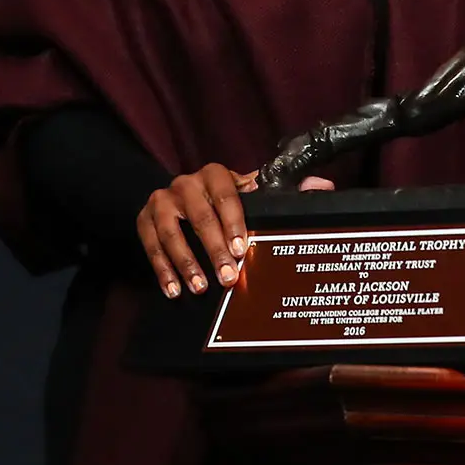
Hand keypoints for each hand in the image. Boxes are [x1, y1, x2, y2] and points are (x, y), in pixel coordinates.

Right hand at [137, 165, 332, 297]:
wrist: (177, 198)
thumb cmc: (223, 200)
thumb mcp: (250, 193)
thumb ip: (285, 191)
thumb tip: (322, 186)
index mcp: (215, 174)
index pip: (227, 194)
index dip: (234, 221)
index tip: (243, 248)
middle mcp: (186, 183)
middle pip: (200, 217)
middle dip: (214, 250)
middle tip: (228, 277)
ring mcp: (161, 201)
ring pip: (171, 233)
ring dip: (186, 263)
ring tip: (200, 287)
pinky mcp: (143, 220)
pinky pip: (150, 247)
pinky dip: (162, 270)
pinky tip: (174, 290)